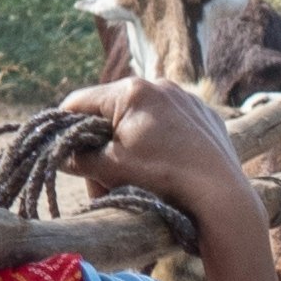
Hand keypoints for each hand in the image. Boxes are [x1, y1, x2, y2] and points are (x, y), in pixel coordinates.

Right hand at [78, 76, 250, 229]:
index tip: (61, 149)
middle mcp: (159, 85)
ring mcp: (186, 98)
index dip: (65, 126)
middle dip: (102, 142)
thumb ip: (77, 158)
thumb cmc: (161, 178)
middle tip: (100, 175)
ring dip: (130, 141)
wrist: (219, 195)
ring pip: (143, 117)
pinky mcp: (205, 115)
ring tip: (135, 173)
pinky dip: (160, 141)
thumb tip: (60, 153)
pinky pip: (171, 122)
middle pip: (112, 110)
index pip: (80, 101)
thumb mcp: (109, 169)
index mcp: (131, 91)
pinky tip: (165, 166)